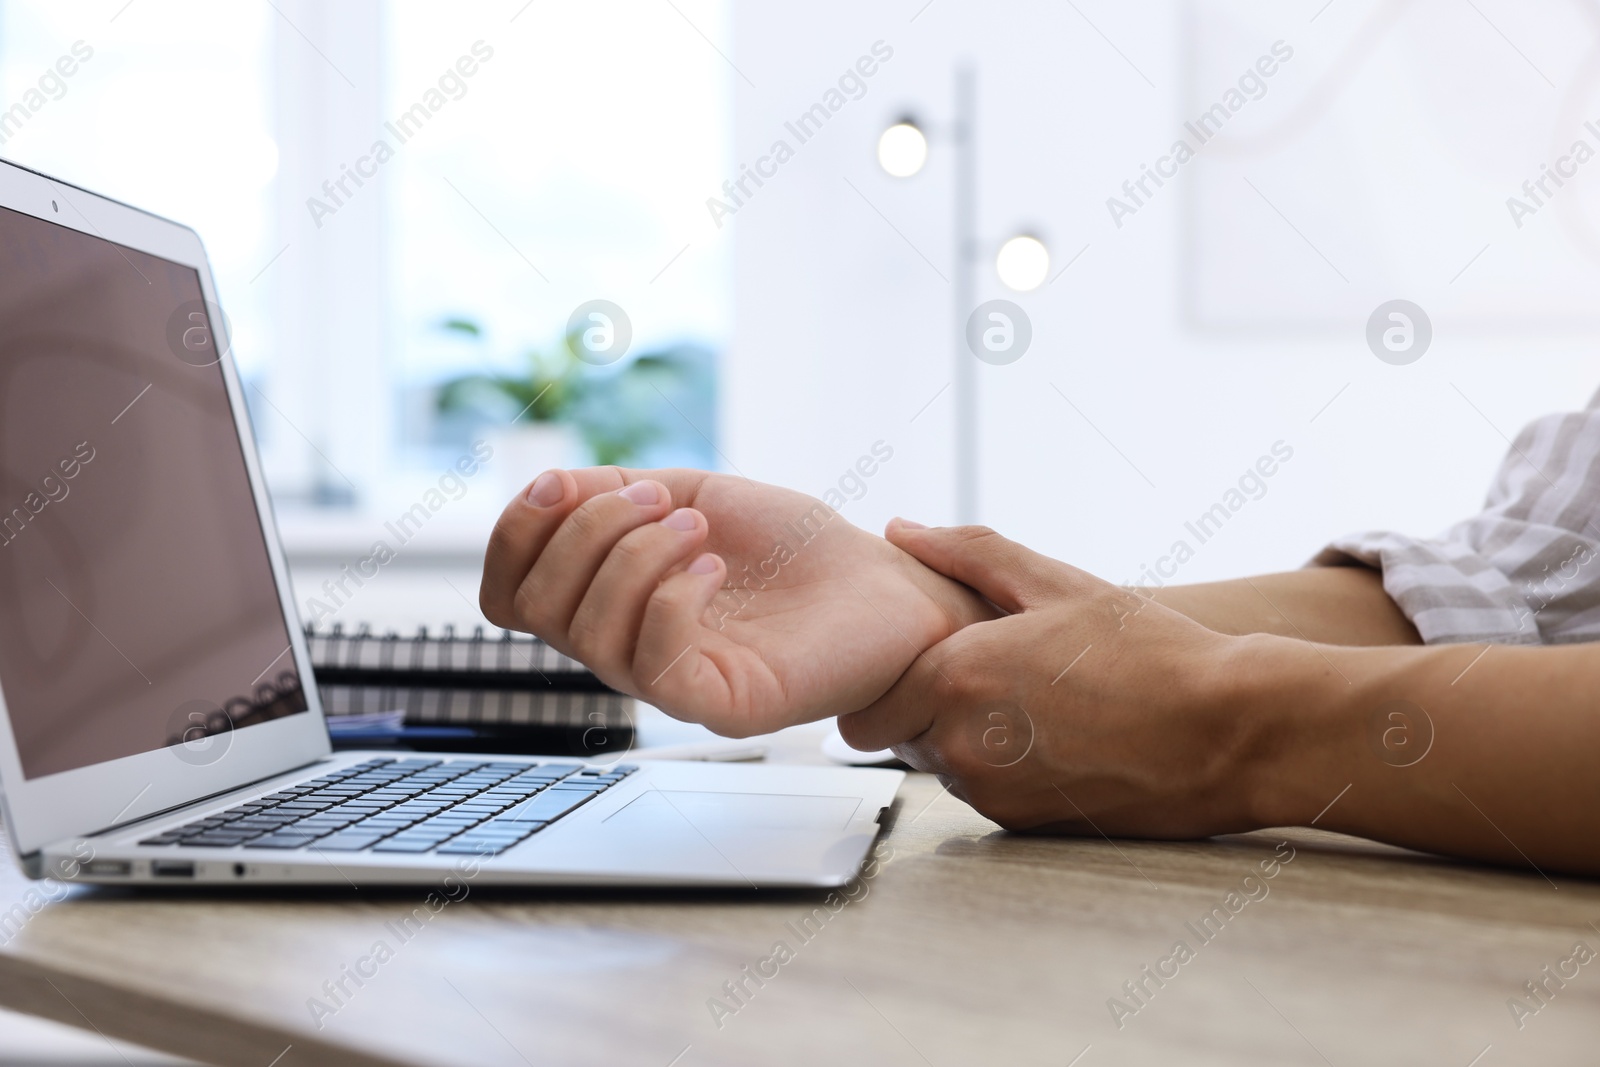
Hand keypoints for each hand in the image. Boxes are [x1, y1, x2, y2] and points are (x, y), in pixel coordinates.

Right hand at [479, 468, 994, 736]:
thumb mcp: (691, 492)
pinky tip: (716, 567)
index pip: (508, 594)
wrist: (885, 581)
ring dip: (635, 555)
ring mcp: (671, 684)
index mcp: (610, 603)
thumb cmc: (793, 547)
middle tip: (662, 501)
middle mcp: (628, 650)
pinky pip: (651, 666)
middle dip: (585, 533)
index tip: (562, 483)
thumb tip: (548, 490)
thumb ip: (615, 493)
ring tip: (699, 529)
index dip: (514, 534)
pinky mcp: (720, 705)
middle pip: (535, 609)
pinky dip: (671, 597)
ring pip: (586, 634)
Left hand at [839, 521, 1267, 837]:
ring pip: (942, 766)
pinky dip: (1004, 769)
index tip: (927, 659)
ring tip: (1037, 701)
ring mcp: (992, 795)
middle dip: (924, 707)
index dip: (891, 680)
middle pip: (898, 738)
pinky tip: (1059, 738)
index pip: (865, 706)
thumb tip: (902, 529)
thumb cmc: (1149, 650)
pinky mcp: (1025, 827)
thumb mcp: (1059, 583)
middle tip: (987, 673)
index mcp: (954, 680)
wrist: (1230, 732)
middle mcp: (960, 748)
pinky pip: (986, 793)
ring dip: (965, 738)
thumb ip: (968, 554)